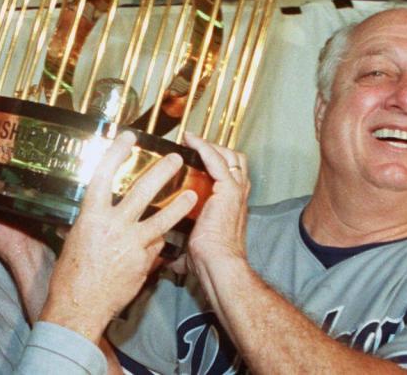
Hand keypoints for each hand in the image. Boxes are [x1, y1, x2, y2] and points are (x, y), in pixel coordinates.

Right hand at [39, 130, 196, 341]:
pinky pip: (156, 245)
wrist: (79, 307)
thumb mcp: (74, 239)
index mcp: (91, 216)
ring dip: (180, 205)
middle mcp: (113, 226)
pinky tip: (164, 240)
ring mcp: (132, 244)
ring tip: (193, 195)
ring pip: (162, 219)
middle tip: (176, 159)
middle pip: (143, 191)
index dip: (117, 153)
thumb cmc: (71, 275)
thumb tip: (93, 212)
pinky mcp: (145, 262)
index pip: (104, 175)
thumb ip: (90, 222)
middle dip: (162, 172)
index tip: (129, 136)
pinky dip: (159, 241)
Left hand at [180, 132, 250, 272]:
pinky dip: (204, 148)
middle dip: (217, 150)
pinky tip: (190, 141)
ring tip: (191, 139)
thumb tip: (168, 261)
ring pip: (230, 157)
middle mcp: (238, 196)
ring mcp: (235, 192)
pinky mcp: (228, 190)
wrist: (219, 266)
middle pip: (235, 161)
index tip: (196, 157)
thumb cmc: (209, 262)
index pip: (231, 176)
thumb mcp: (194, 250)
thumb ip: (183, 251)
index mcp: (231, 207)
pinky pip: (217, 161)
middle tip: (194, 145)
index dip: (216, 164)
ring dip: (210, 145)